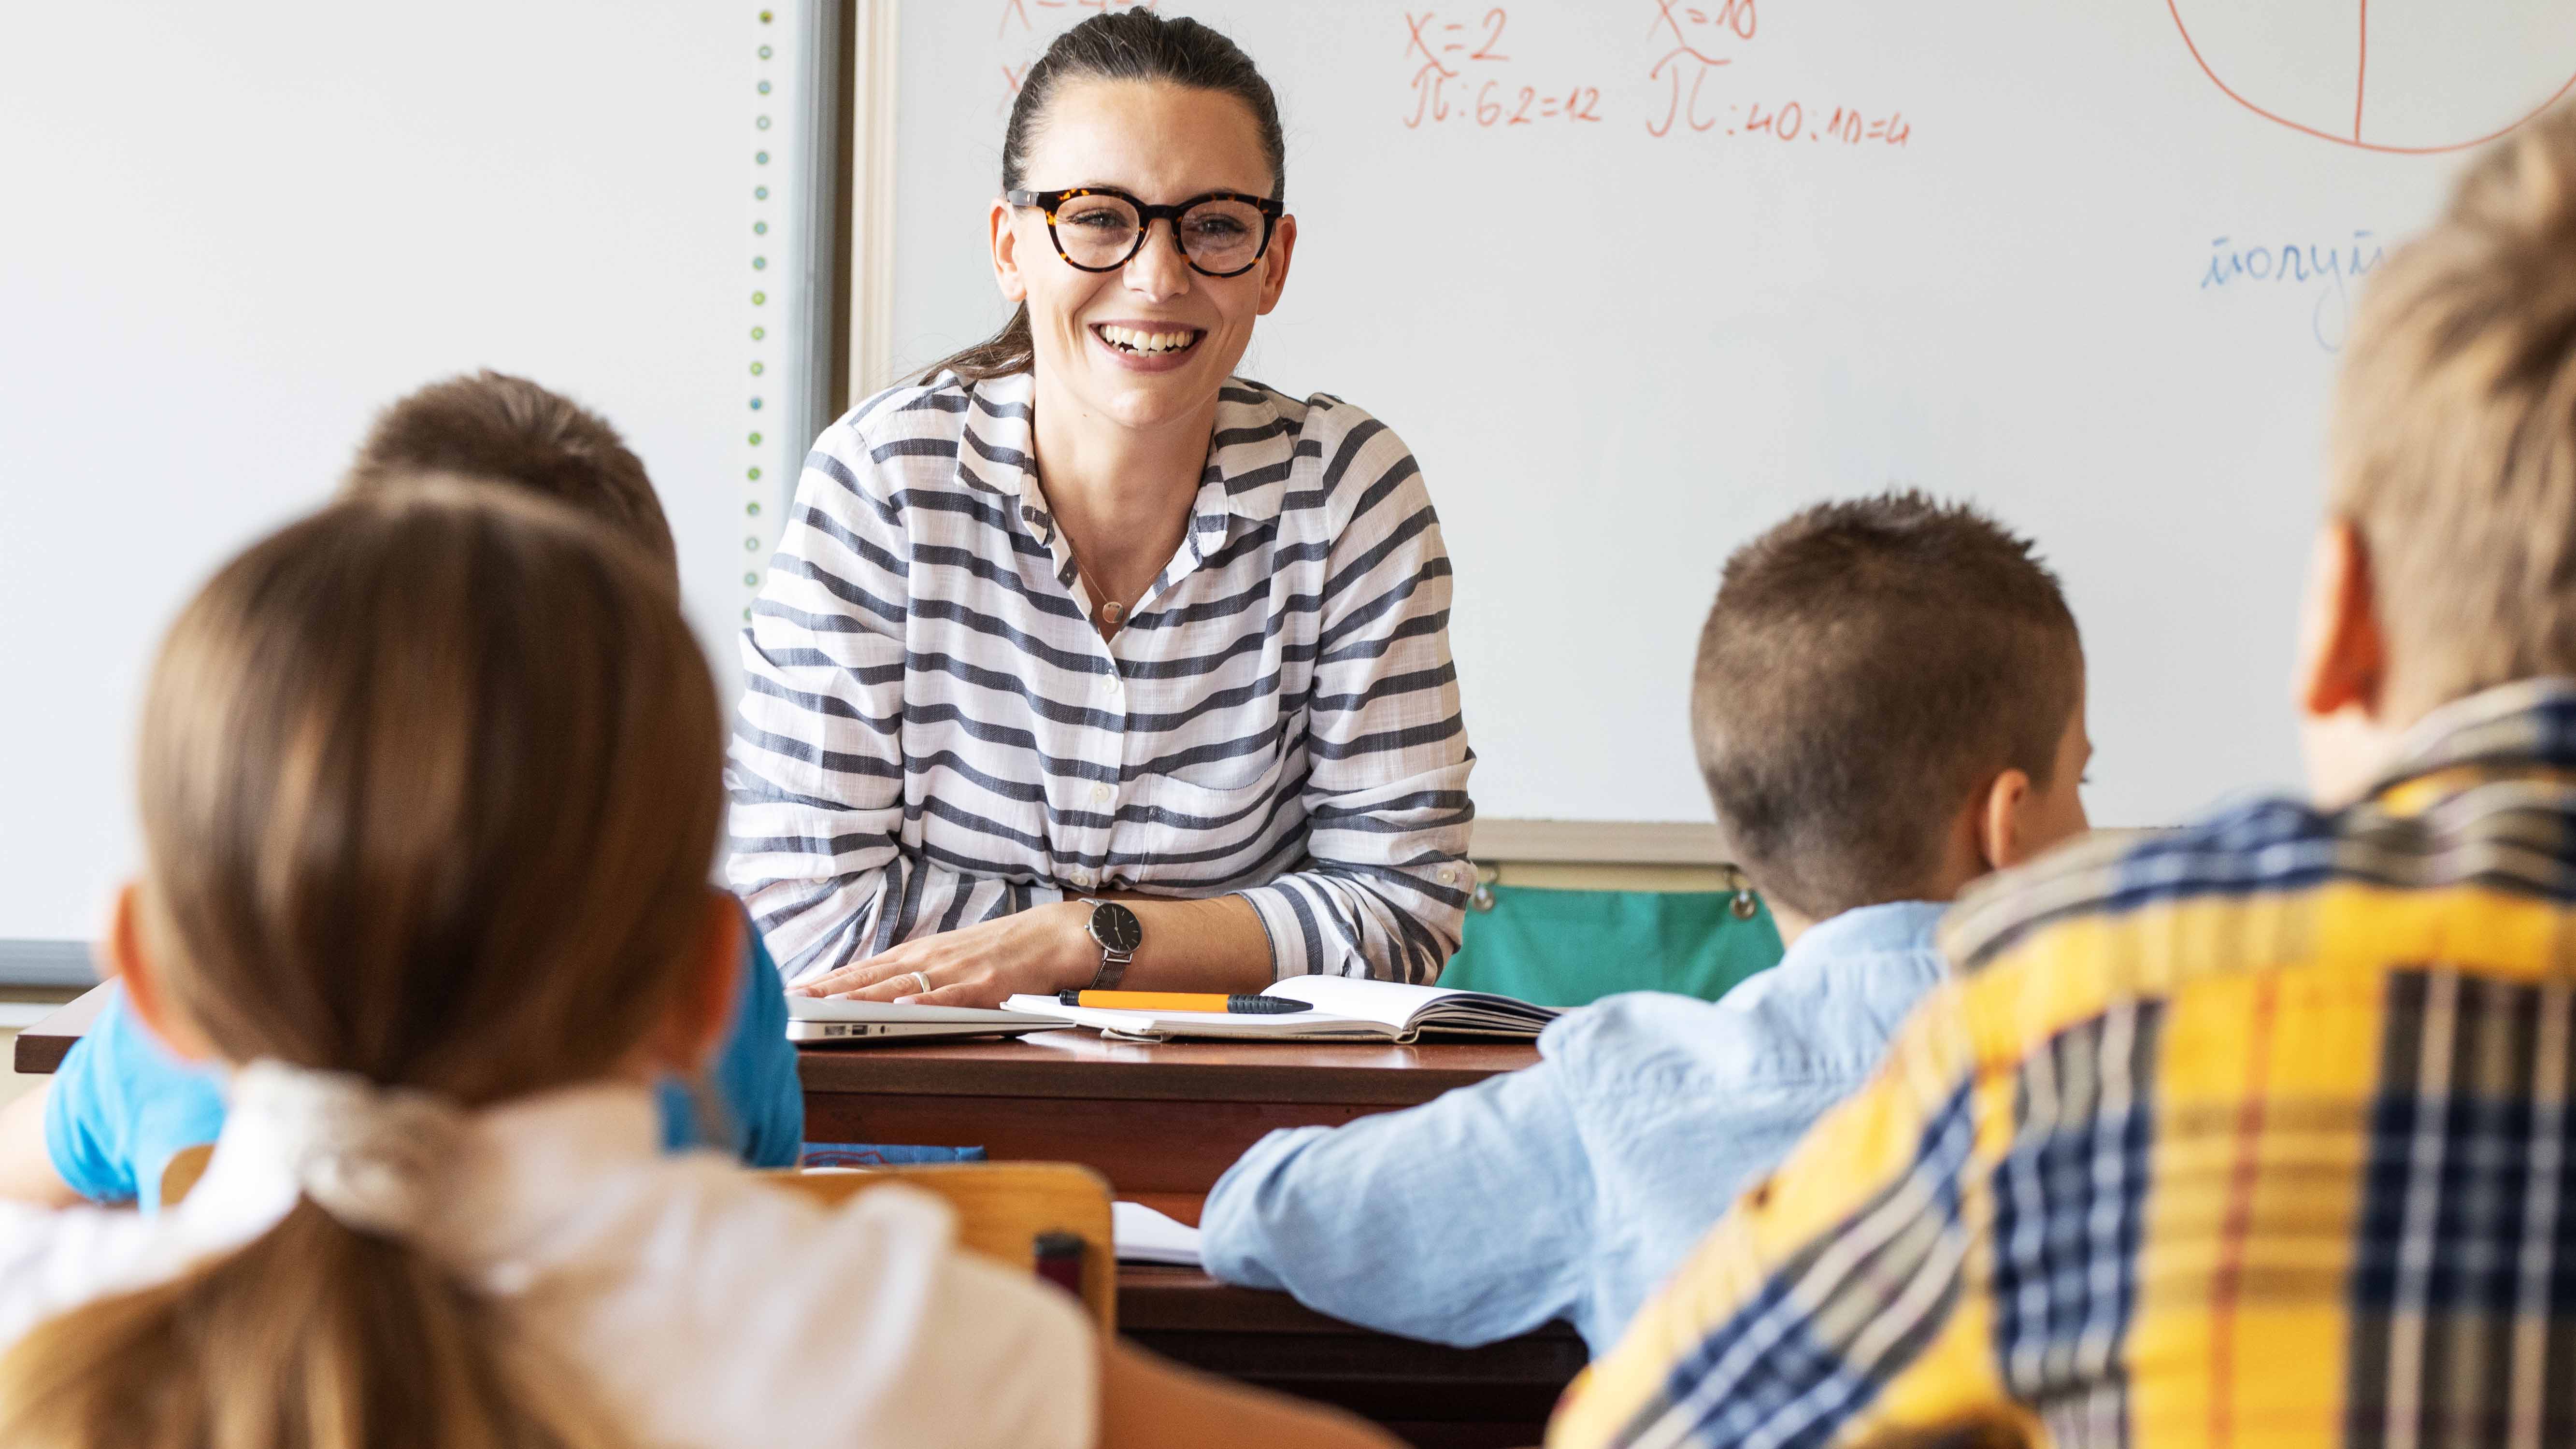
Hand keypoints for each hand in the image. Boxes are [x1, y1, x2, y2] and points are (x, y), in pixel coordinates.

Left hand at [789, 902, 1099, 1008]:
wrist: (1054, 934)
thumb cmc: (1001, 949)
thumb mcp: (950, 955)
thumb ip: (916, 971)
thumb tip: (876, 988)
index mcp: (922, 953)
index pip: (865, 968)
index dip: (829, 979)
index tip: (794, 988)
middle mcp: (932, 958)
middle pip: (873, 976)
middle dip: (831, 989)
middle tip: (794, 999)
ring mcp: (958, 971)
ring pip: (903, 985)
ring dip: (863, 997)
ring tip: (829, 1005)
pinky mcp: (987, 985)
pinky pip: (952, 996)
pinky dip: (928, 1001)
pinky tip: (903, 1008)